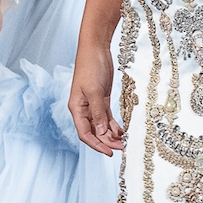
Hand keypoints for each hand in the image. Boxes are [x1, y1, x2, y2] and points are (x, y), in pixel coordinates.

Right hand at [69, 42, 122, 156]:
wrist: (95, 50)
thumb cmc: (90, 67)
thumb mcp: (94, 90)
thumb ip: (97, 112)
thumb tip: (102, 132)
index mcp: (76, 109)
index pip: (85, 134)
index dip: (96, 145)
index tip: (109, 153)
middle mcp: (83, 110)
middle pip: (94, 133)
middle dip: (107, 142)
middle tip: (123, 149)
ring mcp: (93, 106)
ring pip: (102, 127)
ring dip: (112, 136)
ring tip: (125, 143)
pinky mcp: (102, 100)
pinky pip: (107, 118)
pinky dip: (115, 126)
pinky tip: (123, 132)